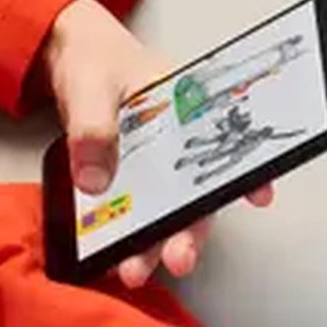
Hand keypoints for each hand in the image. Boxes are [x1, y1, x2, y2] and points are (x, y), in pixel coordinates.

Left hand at [43, 0, 272, 286]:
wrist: (67, 56)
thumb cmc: (93, 58)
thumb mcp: (91, 85)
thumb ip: (93, 126)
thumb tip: (95, 179)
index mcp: (185, 109)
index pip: (226, 142)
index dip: (247, 172)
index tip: (258, 195)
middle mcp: (177, 144)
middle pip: (194, 193)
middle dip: (190, 232)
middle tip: (179, 259)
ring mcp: (153, 165)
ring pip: (165, 212)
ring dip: (154, 244)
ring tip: (135, 270)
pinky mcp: (126, 180)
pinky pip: (132, 213)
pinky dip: (125, 236)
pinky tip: (116, 254)